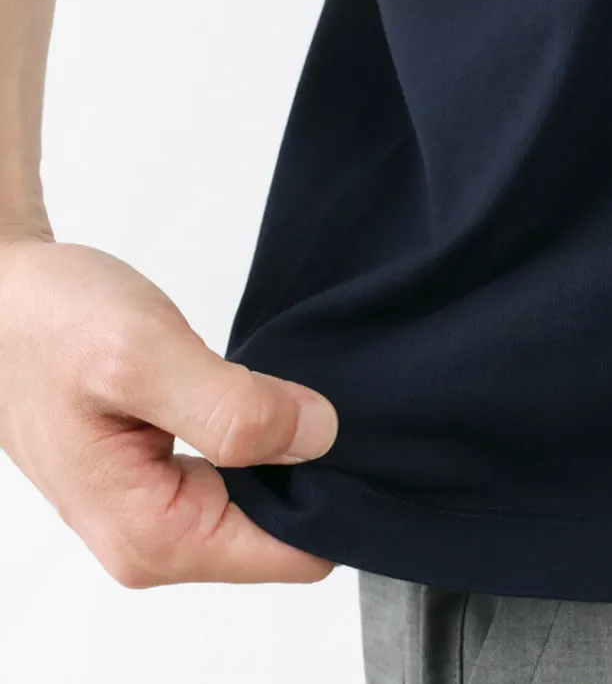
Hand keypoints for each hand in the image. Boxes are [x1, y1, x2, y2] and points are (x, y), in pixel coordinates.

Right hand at [0, 236, 338, 586]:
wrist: (2, 299)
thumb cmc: (49, 324)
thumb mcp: (143, 355)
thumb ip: (233, 407)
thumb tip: (318, 437)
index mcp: (153, 534)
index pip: (291, 554)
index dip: (328, 492)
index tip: (335, 432)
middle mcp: (155, 540)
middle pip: (284, 531)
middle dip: (309, 468)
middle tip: (305, 395)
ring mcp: (158, 510)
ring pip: (267, 498)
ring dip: (284, 448)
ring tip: (278, 389)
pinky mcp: (163, 476)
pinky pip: (243, 473)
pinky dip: (263, 435)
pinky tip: (258, 394)